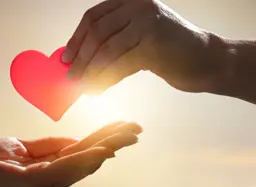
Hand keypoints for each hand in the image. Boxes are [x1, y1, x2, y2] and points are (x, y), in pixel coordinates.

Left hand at [63, 0, 223, 93]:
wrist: (207, 59)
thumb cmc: (170, 51)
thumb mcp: (139, 37)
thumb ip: (114, 41)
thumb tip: (79, 60)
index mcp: (131, 1)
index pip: (94, 17)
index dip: (76, 38)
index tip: (66, 57)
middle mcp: (138, 7)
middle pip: (97, 33)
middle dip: (80, 58)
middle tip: (71, 77)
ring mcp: (147, 23)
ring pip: (106, 50)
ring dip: (90, 72)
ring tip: (83, 88)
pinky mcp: (153, 44)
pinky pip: (119, 65)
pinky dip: (105, 80)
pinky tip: (97, 90)